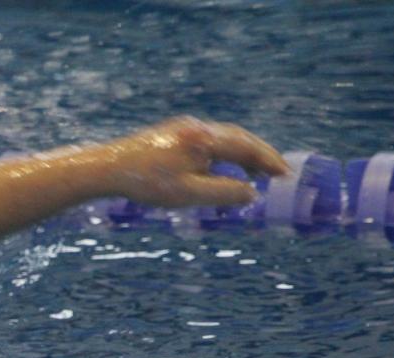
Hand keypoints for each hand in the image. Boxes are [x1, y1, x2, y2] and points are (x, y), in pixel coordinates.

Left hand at [106, 116, 288, 207]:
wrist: (108, 168)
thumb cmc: (146, 183)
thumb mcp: (188, 194)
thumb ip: (224, 193)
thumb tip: (252, 194)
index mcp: (204, 139)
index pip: (247, 148)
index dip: (268, 162)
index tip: (285, 175)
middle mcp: (198, 127)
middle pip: (239, 138)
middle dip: (260, 155)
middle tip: (277, 173)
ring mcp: (184, 128)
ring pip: (224, 138)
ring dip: (243, 154)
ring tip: (255, 175)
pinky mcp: (173, 134)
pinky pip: (209, 141)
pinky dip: (224, 154)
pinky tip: (223, 169)